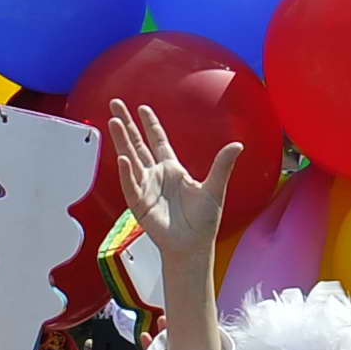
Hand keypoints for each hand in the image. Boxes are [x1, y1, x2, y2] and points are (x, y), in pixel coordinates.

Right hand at [105, 101, 237, 278]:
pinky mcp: (140, 204)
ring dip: (122, 141)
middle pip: (138, 144)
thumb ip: (222, 165)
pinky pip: (132, 185)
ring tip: (113, 122)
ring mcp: (146, 188)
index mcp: (173, 169)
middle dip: (126, 124)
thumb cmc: (203, 220)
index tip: (141, 108)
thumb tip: (238, 144)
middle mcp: (155, 175)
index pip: (158, 141)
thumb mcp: (215, 188)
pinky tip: (123, 159)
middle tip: (115, 104)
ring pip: (130, 159)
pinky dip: (127, 173)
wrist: (193, 245)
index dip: (150, 124)